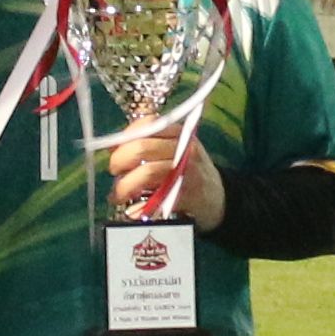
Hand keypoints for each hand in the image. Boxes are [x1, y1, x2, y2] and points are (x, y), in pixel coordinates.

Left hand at [102, 123, 221, 228]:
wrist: (220, 199)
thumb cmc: (190, 171)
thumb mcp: (176, 148)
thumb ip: (150, 143)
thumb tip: (114, 147)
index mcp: (180, 133)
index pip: (147, 124)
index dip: (124, 137)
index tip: (114, 150)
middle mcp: (184, 149)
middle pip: (141, 148)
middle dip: (118, 161)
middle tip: (114, 173)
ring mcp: (187, 172)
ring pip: (146, 173)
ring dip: (124, 187)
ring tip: (117, 196)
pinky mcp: (186, 196)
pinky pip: (155, 200)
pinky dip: (138, 207)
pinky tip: (132, 210)